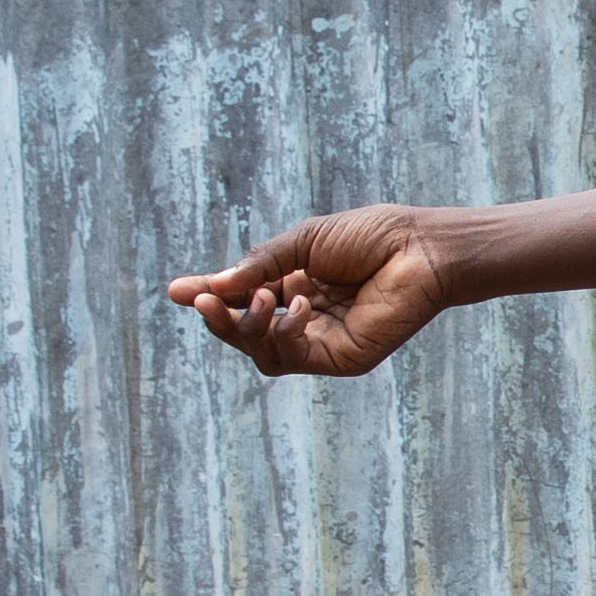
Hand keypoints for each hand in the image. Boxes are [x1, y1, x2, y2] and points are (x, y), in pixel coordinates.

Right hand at [167, 207, 450, 376]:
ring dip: (248, 327)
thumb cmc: (372, 237)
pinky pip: (293, 358)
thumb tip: (211, 286)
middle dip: (219, 318)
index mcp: (295, 286)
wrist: (420, 248)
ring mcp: (322, 342)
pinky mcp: (342, 359)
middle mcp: (305, 318)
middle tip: (202, 300)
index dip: (209, 296)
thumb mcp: (303, 243)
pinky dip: (285, 333)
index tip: (174, 291)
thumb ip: (259, 266)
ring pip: (262, 352)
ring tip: (261, 298)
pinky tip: (298, 306)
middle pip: (245, 332)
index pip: (242, 299)